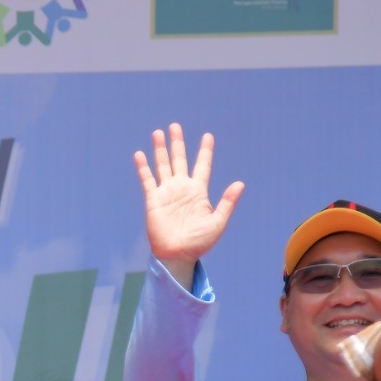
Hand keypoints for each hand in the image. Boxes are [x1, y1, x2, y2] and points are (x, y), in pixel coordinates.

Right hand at [135, 123, 243, 279]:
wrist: (178, 254)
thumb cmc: (199, 242)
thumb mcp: (218, 222)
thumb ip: (227, 202)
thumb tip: (240, 183)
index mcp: (198, 192)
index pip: (202, 166)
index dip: (205, 151)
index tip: (207, 136)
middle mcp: (182, 188)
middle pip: (179, 160)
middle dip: (177, 143)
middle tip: (175, 126)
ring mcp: (167, 193)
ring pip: (163, 165)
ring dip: (160, 150)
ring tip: (158, 133)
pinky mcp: (153, 200)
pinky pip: (147, 180)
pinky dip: (143, 168)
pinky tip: (140, 154)